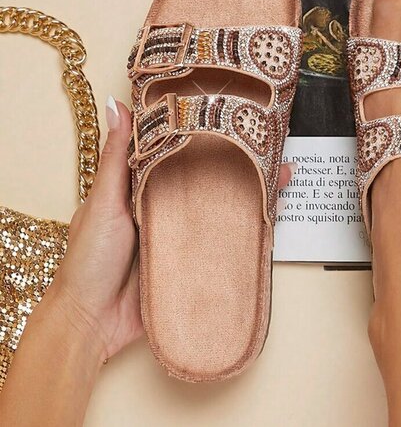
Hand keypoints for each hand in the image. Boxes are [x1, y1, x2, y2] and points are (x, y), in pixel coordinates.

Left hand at [51, 97, 295, 360]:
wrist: (92, 323)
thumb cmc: (89, 258)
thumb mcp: (104, 201)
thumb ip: (116, 157)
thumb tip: (117, 105)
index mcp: (145, 187)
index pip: (182, 154)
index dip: (207, 136)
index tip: (233, 117)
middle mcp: (168, 208)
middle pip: (210, 181)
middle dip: (243, 165)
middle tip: (274, 149)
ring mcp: (184, 235)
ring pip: (223, 209)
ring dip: (253, 196)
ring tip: (283, 180)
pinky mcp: (194, 261)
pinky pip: (225, 242)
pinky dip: (248, 231)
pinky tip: (270, 220)